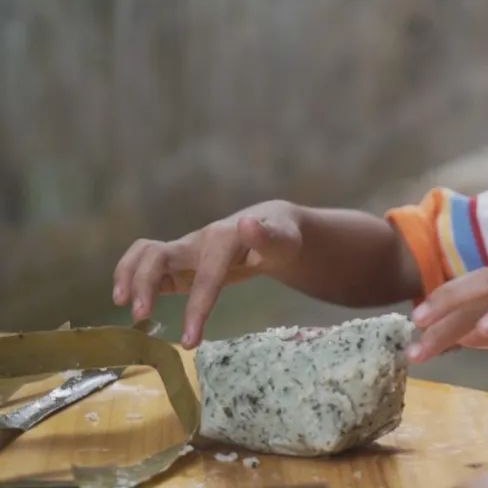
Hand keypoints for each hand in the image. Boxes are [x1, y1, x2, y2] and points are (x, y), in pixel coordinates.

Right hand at [112, 200, 302, 347]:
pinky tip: (132, 304)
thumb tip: (246, 224)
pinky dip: (132, 279)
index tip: (191, 340)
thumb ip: (269, 237)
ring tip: (126, 308)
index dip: (197, 307)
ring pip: (144, 253)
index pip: (207, 275)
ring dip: (128, 276)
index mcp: (223, 238)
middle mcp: (197, 242)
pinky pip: (146, 264)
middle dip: (145, 282)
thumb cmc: (281, 238)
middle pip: (158, 254)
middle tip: (140, 316)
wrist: (271, 227)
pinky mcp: (178, 263)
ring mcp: (185, 251)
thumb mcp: (285, 239)